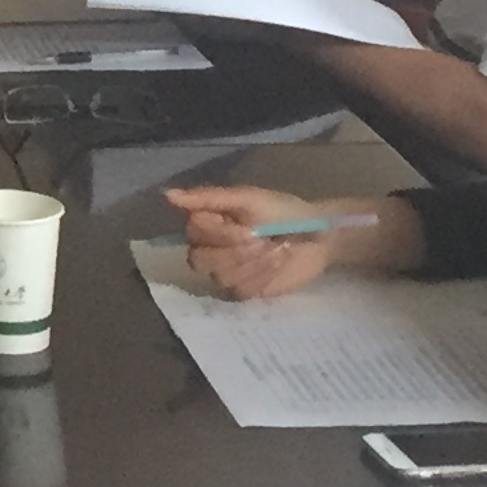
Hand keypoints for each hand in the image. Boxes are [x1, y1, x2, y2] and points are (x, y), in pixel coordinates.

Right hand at [167, 186, 345, 300]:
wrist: (318, 235)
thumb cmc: (282, 211)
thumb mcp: (247, 198)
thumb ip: (208, 197)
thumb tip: (168, 195)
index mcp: (208, 221)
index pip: (193, 231)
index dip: (218, 233)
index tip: (245, 226)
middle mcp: (211, 247)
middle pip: (200, 258)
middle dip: (235, 251)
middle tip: (261, 240)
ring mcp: (227, 272)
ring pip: (220, 275)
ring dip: (252, 264)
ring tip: (275, 250)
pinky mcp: (245, 291)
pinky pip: (238, 291)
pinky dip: (260, 277)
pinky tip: (276, 265)